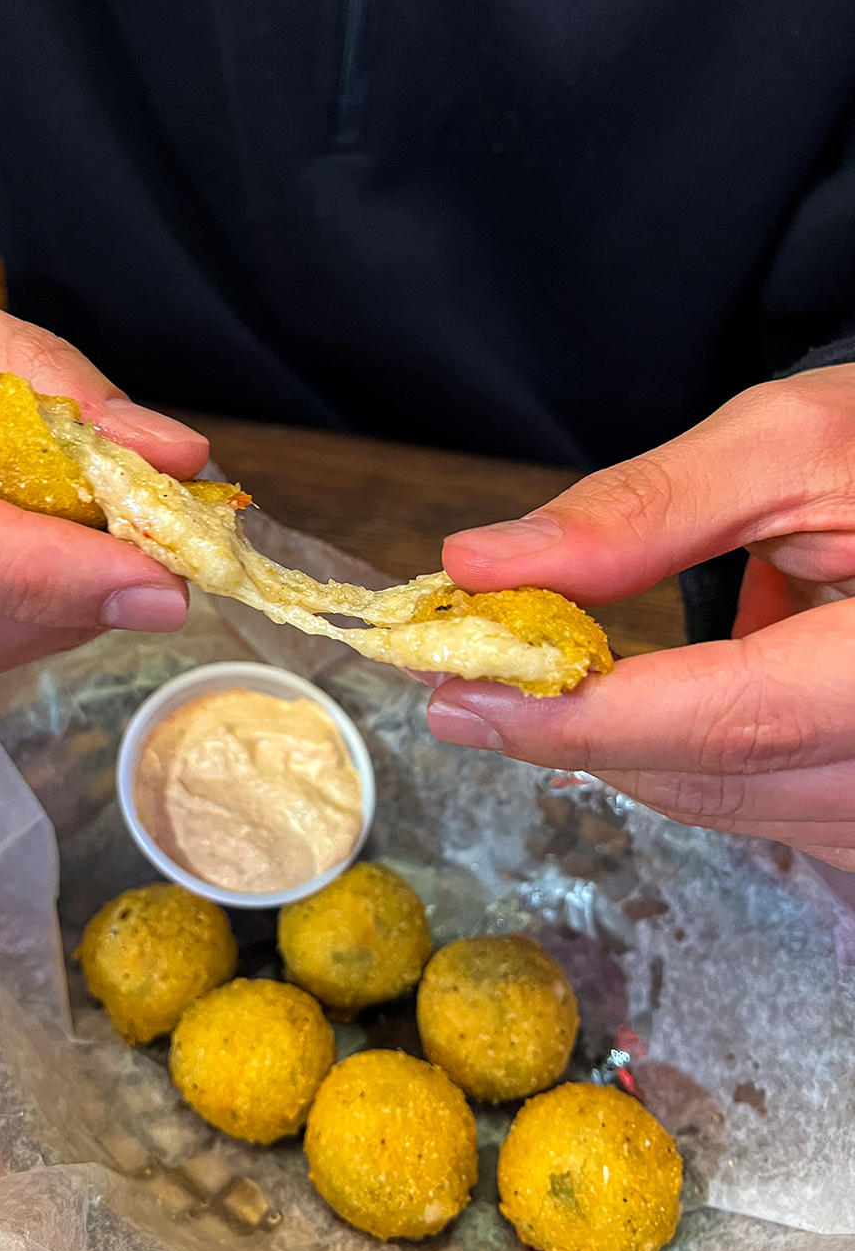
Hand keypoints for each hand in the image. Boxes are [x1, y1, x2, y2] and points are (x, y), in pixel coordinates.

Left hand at [427, 365, 854, 870]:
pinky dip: (676, 750)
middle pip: (710, 778)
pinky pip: (753, 805)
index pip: (732, 722)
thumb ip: (640, 512)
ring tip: (541, 670)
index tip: (458, 694)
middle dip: (571, 729)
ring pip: (719, 802)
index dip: (581, 718)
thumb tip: (485, 566)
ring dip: (615, 741)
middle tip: (466, 674)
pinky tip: (647, 691)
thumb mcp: (791, 446)